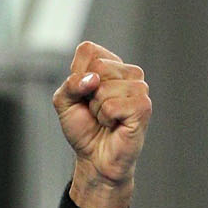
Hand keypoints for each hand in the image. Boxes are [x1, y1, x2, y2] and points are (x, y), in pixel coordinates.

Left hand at [53, 41, 151, 207]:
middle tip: (95, 109)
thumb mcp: (64, 102)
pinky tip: (114, 124)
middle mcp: (129, 73)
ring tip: (105, 118)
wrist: (94, 157)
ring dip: (96, 108)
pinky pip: (112, 105)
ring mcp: (139, 89)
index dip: (76, 74)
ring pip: (104, 87)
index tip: (82, 93)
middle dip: (86, 93)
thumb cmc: (83, 128)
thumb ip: (70, 84)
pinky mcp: (144, 106)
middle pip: (97, 66)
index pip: (88, 50)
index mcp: (111, 66)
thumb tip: (93, 79)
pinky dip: (105, 117)